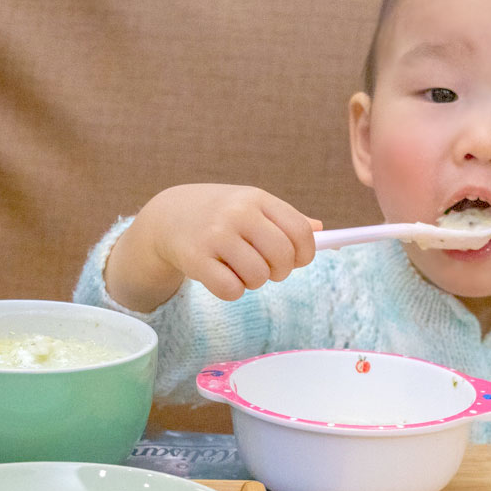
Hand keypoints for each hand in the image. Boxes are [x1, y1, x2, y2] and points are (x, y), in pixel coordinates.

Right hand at [105, 184, 321, 309]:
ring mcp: (215, 235)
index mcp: (257, 198)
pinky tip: (222, 277)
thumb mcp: (252, 207)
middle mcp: (238, 213)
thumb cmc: (220, 214)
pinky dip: (232, 291)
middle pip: (282, 257)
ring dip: (254, 282)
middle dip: (280, 272)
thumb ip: (286, 220)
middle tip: (267, 270)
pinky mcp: (195, 258)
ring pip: (258, 277)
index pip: (301, 232)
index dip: (305, 254)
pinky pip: (232, 290)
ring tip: (240, 271)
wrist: (168, 216)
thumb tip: (323, 232)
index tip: (297, 261)